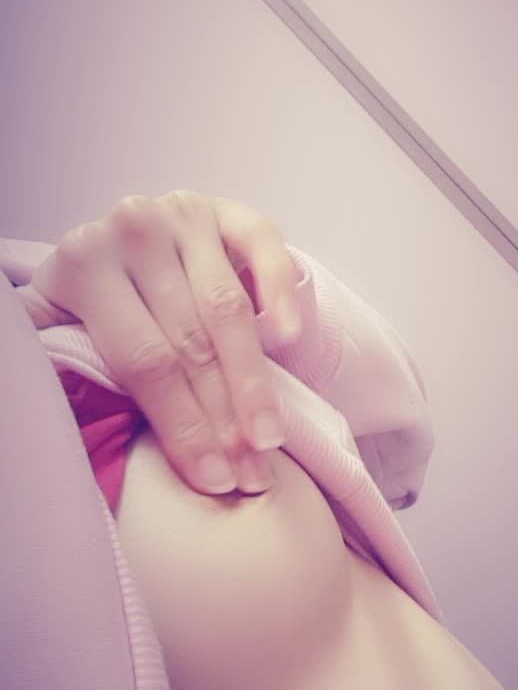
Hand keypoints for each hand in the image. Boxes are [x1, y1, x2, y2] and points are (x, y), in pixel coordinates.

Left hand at [16, 190, 302, 495]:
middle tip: (250, 473)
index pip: (143, 361)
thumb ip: (56, 361)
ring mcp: (184, 213)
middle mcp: (132, 229)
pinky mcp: (228, 209)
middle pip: (191, 343)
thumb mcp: (60, 329)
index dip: (182, 425)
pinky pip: (265, 249)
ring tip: (270, 437)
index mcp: (83, 265)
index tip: (212, 479)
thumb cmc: (98, 308)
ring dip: (255, 381)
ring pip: (229, 310)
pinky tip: (289, 339)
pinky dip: (280, 294)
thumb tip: (59, 426)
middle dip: (225, 418)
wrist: (126, 245)